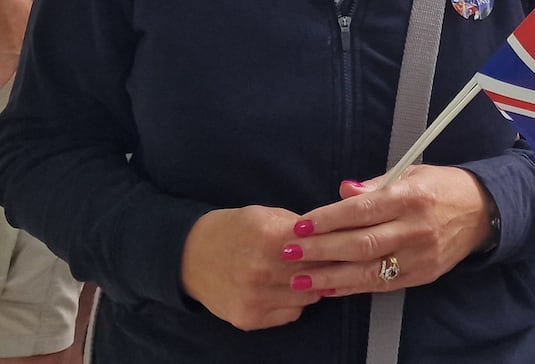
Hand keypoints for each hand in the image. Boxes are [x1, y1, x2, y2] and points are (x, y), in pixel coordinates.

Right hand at [180, 206, 326, 329]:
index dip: (333, 244)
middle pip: (316, 273)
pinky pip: (291, 313)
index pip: (319, 246)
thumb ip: (297, 226)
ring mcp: (256, 298)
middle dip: (328, 265)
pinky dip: (295, 302)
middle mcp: (262, 271)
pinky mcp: (250, 319)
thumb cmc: (234, 229)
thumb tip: (331, 234)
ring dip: (313, 285)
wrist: (191, 256)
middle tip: (335, 259)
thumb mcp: (265, 216)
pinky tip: (287, 288)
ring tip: (309, 273)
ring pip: (308, 297)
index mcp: (269, 237)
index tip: (343, 243)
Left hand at [278, 165, 493, 296]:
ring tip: (299, 279)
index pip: (362, 210)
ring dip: (330, 276)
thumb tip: (343, 190)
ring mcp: (419, 256)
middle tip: (288, 252)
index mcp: (409, 197)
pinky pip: (382, 285)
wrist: (482, 212)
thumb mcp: (410, 173)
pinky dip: (353, 288)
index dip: (329, 218)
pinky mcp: (422, 276)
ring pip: (368, 271)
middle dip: (321, 249)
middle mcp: (414, 229)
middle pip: (360, 243)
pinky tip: (329, 288)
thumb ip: (375, 185)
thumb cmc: (440, 186)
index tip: (300, 224)